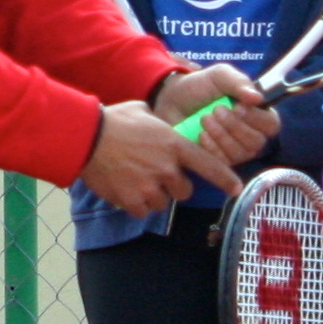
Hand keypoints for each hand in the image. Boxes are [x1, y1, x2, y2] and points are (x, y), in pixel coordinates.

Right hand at [78, 100, 246, 214]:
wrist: (85, 137)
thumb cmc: (113, 121)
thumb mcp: (143, 112)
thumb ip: (160, 124)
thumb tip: (160, 124)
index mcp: (174, 145)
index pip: (209, 165)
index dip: (225, 179)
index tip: (237, 189)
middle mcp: (167, 168)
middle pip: (185, 192)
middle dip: (174, 187)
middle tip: (156, 177)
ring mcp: (149, 186)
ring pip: (162, 203)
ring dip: (153, 196)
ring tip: (135, 181)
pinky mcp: (131, 199)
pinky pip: (142, 211)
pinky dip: (135, 204)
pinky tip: (124, 190)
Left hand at [153, 63, 279, 165]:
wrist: (172, 100)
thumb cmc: (201, 86)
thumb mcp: (220, 75)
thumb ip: (239, 82)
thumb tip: (257, 98)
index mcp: (257, 113)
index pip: (271, 124)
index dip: (256, 118)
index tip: (236, 106)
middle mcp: (251, 134)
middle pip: (256, 141)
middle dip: (234, 126)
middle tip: (215, 110)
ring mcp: (236, 151)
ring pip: (240, 153)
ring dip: (221, 135)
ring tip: (204, 118)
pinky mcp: (219, 162)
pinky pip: (223, 161)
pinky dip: (211, 146)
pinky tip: (200, 134)